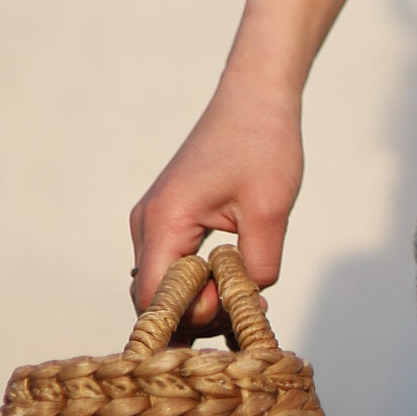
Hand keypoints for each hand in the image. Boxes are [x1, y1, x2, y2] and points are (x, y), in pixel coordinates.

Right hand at [129, 71, 304, 334]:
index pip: (155, 300)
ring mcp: (153, 221)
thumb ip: (256, 266)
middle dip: (197, 315)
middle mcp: (146, 224)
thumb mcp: (270, 211)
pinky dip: (198, 281)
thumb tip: (244, 304)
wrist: (255, 97)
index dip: (191, 317)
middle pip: (154, 298)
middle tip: (248, 307)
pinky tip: (234, 279)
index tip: (236, 306)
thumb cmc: (263, 145)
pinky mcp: (167, 218)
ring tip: (247, 292)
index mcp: (164, 221)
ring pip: (163, 284)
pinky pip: (172, 265)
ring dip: (200, 299)